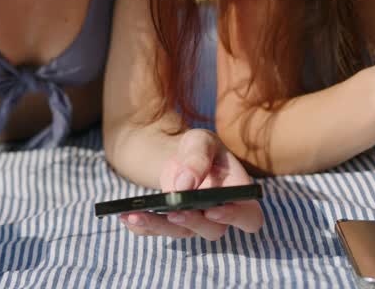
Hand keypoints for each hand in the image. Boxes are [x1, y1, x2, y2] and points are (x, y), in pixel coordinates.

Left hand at [121, 129, 263, 240]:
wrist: (178, 154)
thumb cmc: (199, 147)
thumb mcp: (201, 142)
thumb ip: (198, 158)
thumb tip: (184, 184)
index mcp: (237, 194)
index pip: (248, 217)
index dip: (234, 218)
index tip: (213, 210)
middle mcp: (219, 214)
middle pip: (212, 231)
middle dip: (192, 223)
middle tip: (172, 211)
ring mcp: (196, 222)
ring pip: (181, 232)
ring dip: (158, 226)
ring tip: (135, 214)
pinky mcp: (173, 223)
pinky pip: (159, 231)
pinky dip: (142, 226)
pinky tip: (126, 216)